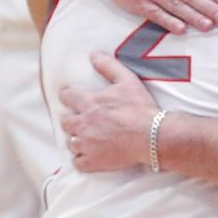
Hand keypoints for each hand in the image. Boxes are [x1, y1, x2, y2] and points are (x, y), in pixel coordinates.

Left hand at [60, 53, 158, 171]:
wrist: (152, 136)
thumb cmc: (140, 108)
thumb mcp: (127, 81)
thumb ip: (108, 66)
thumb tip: (93, 54)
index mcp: (89, 102)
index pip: (66, 97)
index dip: (69, 97)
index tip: (73, 100)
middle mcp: (83, 123)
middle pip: (65, 122)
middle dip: (72, 121)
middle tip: (83, 122)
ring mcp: (86, 144)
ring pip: (71, 142)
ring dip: (78, 140)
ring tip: (89, 140)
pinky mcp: (93, 161)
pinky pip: (78, 162)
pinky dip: (82, 159)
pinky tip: (90, 156)